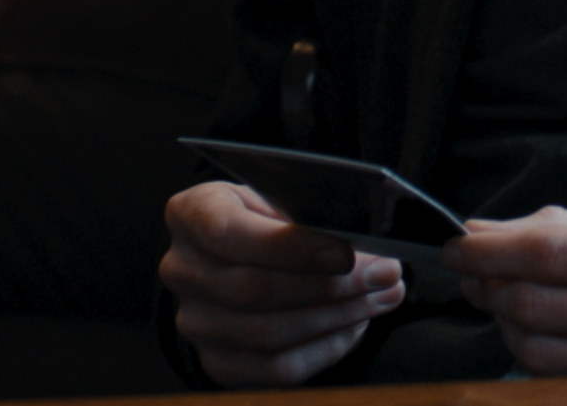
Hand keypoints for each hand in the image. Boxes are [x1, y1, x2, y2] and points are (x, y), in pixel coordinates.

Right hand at [159, 181, 406, 387]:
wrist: (240, 256)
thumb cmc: (269, 218)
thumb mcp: (280, 197)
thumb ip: (311, 215)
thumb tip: (368, 242)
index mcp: (190, 215)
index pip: (229, 234)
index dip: (289, 247)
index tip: (346, 252)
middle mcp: (182, 270)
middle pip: (253, 290)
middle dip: (330, 286)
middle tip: (384, 274)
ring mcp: (195, 322)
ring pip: (268, 334)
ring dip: (337, 317)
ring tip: (382, 296)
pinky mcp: (218, 362)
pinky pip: (276, 369)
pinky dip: (326, 348)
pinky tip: (356, 324)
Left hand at [441, 206, 566, 375]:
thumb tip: (491, 232)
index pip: (551, 251)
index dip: (490, 249)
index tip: (459, 245)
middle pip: (535, 303)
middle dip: (489, 287)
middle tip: (477, 276)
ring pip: (538, 351)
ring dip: (508, 326)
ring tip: (512, 306)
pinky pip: (562, 384)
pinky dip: (537, 360)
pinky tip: (543, 339)